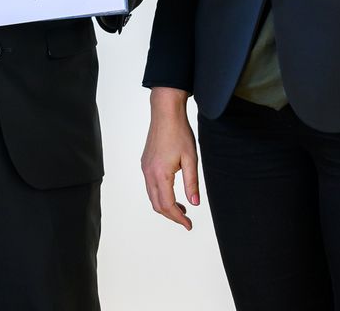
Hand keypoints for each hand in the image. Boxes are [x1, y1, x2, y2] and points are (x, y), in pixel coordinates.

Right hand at [141, 87, 200, 229]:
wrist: (165, 114)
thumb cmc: (179, 133)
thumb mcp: (190, 159)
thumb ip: (192, 183)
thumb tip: (194, 203)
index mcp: (161, 174)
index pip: (168, 205)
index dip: (178, 218)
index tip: (188, 225)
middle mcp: (149, 173)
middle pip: (157, 205)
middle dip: (171, 215)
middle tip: (186, 220)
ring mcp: (145, 168)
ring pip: (152, 196)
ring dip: (165, 206)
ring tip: (182, 208)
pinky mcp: (145, 163)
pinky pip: (150, 186)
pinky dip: (160, 195)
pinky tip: (172, 192)